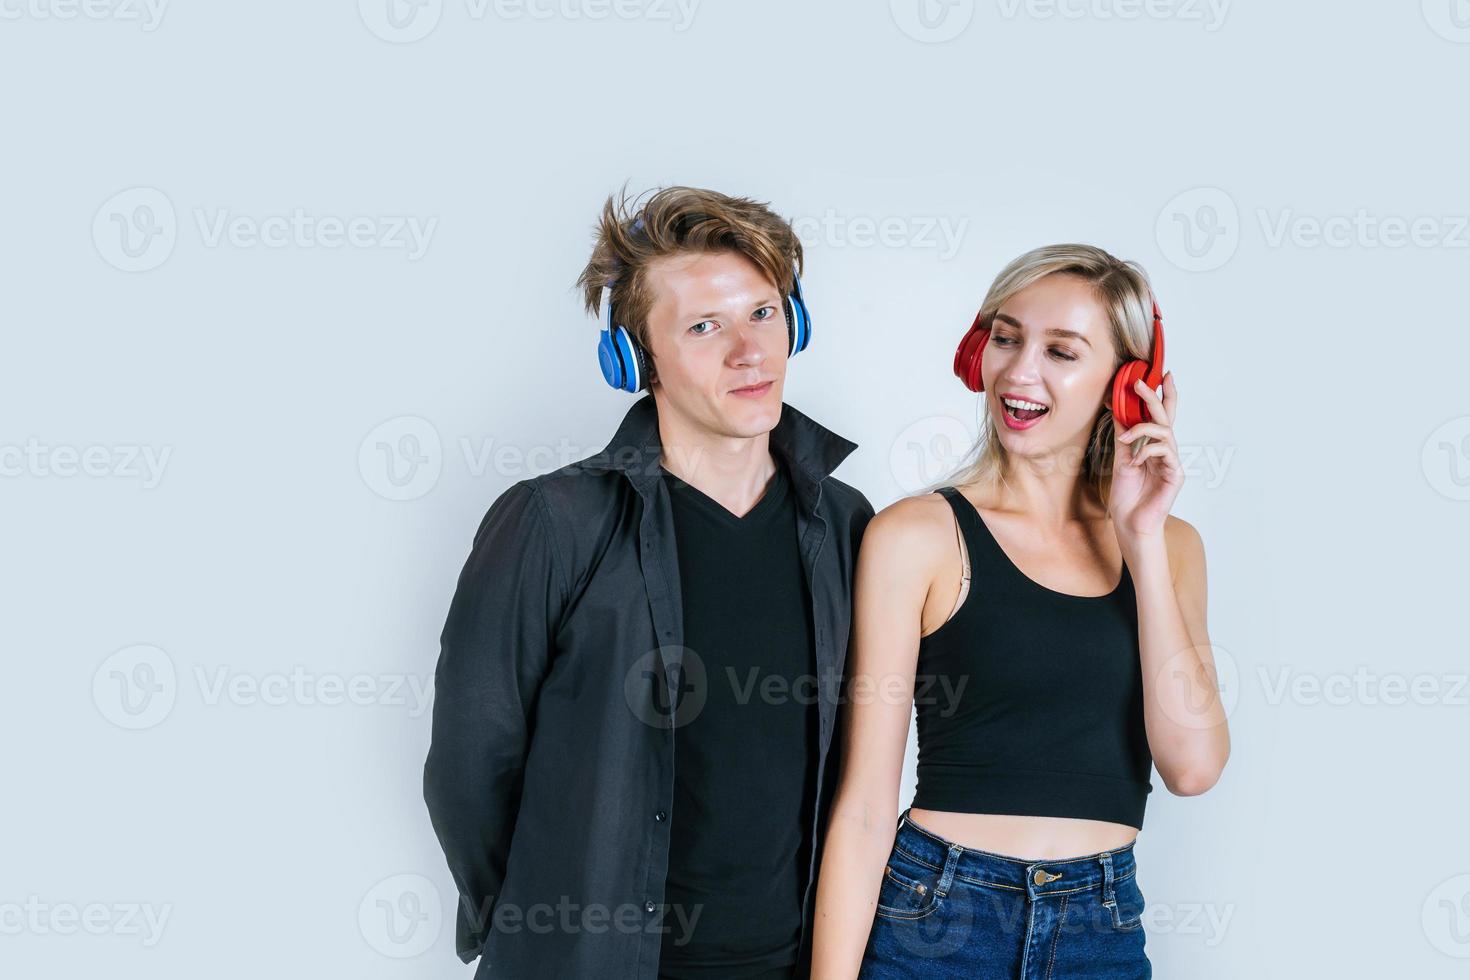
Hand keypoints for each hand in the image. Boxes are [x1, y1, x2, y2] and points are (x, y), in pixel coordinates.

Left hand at [1109, 372, 1182, 542]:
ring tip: (1125, 438)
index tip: (1162, 374)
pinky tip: (1135, 461)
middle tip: (1141, 382)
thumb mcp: (1121, 457)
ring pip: (1165, 431)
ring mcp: (1172, 462)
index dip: (1164, 394)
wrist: (1130, 522)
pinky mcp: (1175, 474)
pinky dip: (1146, 451)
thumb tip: (1117, 407)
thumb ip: (1124, 433)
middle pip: (1166, 417)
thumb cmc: (1127, 494)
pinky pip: (1164, 451)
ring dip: (1142, 429)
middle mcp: (1166, 451)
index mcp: (1154, 446)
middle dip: (1155, 397)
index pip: (1161, 415)